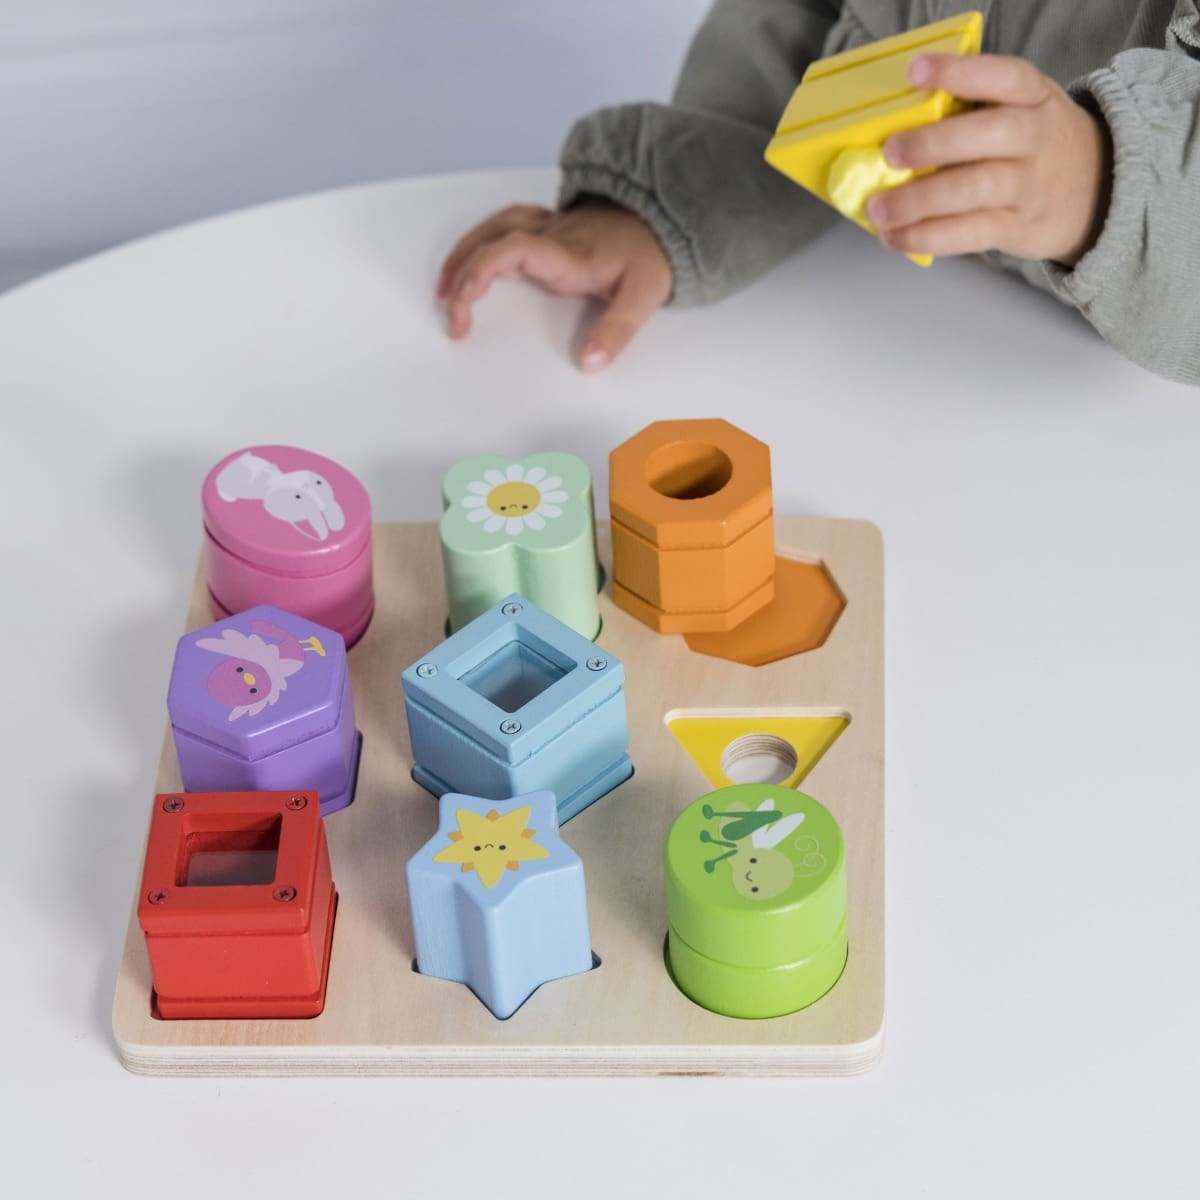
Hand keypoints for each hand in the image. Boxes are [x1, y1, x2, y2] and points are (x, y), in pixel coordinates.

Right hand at [437, 200, 671, 370]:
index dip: (481, 272)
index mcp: (569, 253)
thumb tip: (589, 363)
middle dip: (462, 275)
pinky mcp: (548, 226)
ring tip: (444, 290)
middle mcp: (552, 235)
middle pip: (492, 240)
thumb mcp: (644, 296)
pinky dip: (480, 243)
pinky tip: (470, 261)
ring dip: (462, 255)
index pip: (514, 251)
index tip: (464, 307)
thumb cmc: (650, 255)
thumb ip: (617, 331)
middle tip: (452, 318)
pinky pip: (503, 226)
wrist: (663, 216)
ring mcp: (548, 227)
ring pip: (492, 228)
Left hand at [865, 54, 1111, 265]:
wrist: (1098, 189)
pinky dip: (929, 236)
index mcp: (1035, 98)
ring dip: (921, 200)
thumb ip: (974, 109)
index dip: (961, 72)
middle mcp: (1036, 138)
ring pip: (977, 189)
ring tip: (879, 208)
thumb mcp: (1023, 109)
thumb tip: (895, 122)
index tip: (916, 71)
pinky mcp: (1017, 227)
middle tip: (890, 151)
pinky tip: (896, 236)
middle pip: (990, 135)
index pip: (1004, 77)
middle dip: (934, 143)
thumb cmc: (1034, 144)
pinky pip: (971, 233)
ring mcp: (1029, 186)